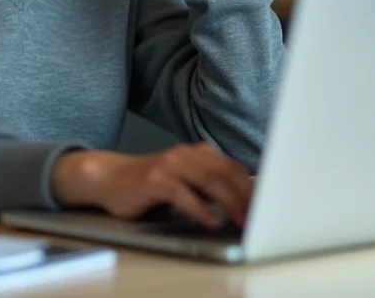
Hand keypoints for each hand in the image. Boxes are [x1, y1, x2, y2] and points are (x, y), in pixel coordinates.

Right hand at [49, 143, 253, 228]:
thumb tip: (241, 203)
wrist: (108, 178)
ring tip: (241, 221)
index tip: (266, 206)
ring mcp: (169, 165)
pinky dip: (200, 209)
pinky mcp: (154, 180)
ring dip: (229, 203)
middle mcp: (184, 155)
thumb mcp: (183, 180)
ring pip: (209, 180)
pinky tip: (209, 221)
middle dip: (245, 197)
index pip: (232, 167)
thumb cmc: (148, 184)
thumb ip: (208, 186)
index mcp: (196, 153)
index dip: (251, 187)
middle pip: (225, 173)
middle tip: (258, 218)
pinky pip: (183, 194)